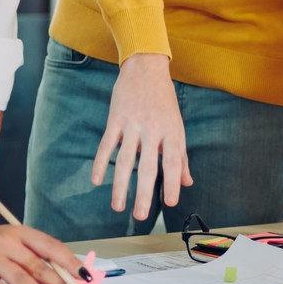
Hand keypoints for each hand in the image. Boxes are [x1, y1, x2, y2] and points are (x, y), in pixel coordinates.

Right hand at [92, 53, 191, 220]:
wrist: (146, 68)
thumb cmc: (163, 100)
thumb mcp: (177, 125)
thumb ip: (181, 156)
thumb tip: (187, 182)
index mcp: (171, 132)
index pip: (173, 162)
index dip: (172, 183)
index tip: (171, 203)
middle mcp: (152, 130)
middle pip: (148, 167)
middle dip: (144, 193)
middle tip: (140, 215)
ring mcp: (132, 124)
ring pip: (125, 160)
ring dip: (120, 185)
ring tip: (118, 206)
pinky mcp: (115, 119)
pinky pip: (106, 144)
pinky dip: (100, 163)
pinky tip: (96, 180)